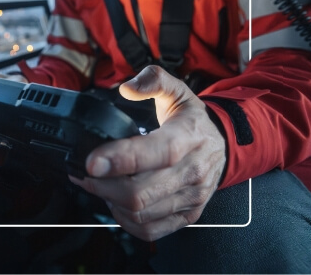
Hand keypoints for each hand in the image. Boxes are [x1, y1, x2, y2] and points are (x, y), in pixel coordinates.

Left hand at [69, 65, 225, 240]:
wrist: (224, 146)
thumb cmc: (193, 122)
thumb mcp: (177, 91)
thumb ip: (153, 80)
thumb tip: (127, 88)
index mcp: (189, 137)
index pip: (157, 153)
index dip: (121, 160)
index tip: (92, 162)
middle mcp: (193, 171)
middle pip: (140, 192)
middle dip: (103, 186)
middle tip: (86, 175)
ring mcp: (191, 197)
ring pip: (140, 213)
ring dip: (110, 201)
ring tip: (100, 185)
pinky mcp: (188, 215)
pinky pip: (149, 229)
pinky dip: (126, 220)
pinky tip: (117, 203)